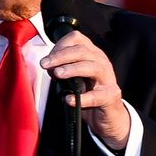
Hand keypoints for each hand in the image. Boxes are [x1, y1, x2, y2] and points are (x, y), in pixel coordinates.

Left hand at [40, 30, 129, 149]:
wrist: (108, 116)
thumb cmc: (89, 94)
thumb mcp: (75, 78)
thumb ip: (63, 70)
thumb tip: (49, 67)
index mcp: (93, 54)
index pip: (77, 39)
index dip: (60, 45)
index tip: (47, 58)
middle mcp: (102, 62)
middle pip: (82, 51)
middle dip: (61, 56)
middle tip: (45, 64)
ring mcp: (108, 79)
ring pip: (92, 67)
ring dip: (73, 69)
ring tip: (57, 74)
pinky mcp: (110, 96)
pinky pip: (96, 96)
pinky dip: (82, 98)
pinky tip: (69, 100)